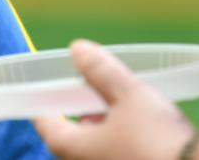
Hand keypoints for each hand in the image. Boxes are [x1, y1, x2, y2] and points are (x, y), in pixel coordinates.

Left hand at [34, 40, 193, 159]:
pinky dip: (120, 145)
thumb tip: (77, 48)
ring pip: (96, 152)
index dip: (44, 110)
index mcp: (75, 151)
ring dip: (102, 133)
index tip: (43, 98)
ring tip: (119, 112)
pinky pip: (116, 156)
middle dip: (80, 121)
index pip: (48, 129)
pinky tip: (140, 132)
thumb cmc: (155, 136)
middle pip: (73, 142)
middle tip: (89, 99)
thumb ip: (101, 72)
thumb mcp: (129, 95)